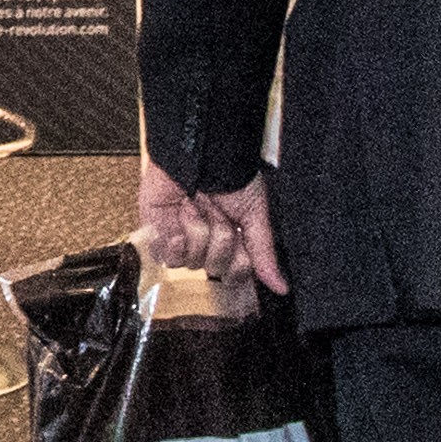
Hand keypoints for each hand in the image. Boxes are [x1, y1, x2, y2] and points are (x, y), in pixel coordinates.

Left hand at [136, 155, 288, 295]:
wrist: (198, 155)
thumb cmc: (229, 177)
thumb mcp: (255, 214)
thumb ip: (264, 253)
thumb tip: (281, 286)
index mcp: (233, 242)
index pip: (237, 274)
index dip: (239, 263)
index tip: (240, 239)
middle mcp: (208, 244)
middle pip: (217, 269)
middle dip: (221, 239)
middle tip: (219, 214)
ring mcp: (184, 241)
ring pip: (195, 263)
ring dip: (200, 231)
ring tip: (198, 207)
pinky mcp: (159, 236)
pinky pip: (170, 258)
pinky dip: (178, 238)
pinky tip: (181, 217)